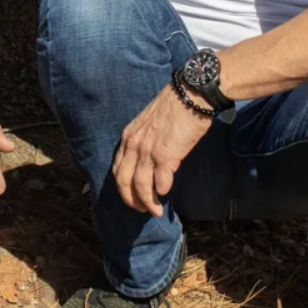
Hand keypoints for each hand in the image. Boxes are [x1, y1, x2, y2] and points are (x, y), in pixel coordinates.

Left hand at [112, 84, 211, 216]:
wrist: (189, 96)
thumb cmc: (173, 109)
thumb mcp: (148, 124)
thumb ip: (143, 141)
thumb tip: (146, 160)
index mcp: (128, 137)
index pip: (117, 168)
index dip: (122, 187)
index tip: (131, 197)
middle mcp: (134, 145)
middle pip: (124, 181)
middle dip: (131, 200)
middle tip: (141, 211)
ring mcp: (149, 150)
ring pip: (140, 185)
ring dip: (147, 202)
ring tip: (155, 211)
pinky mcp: (167, 155)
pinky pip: (160, 181)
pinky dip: (161, 191)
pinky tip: (165, 194)